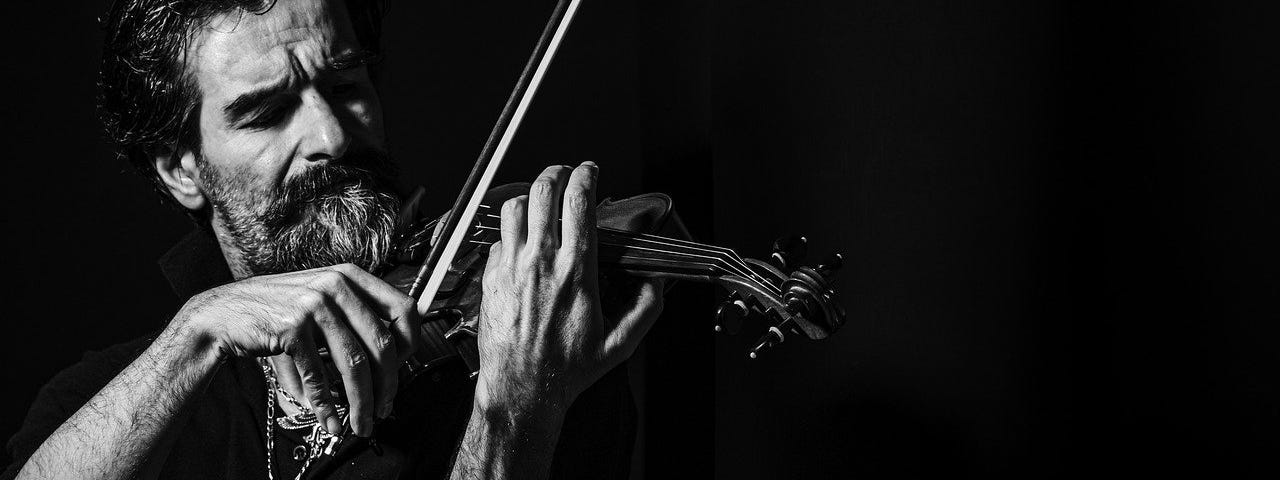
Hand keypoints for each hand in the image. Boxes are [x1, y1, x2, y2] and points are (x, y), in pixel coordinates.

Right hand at [176, 263, 420, 436]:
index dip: (410, 345)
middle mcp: (337, 284)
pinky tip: (330, 420)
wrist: (223, 314)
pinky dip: (326, 405)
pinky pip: (319, 375)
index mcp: (351, 276)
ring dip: (361, 402)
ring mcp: (314, 304)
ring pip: (355, 364)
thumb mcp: (322, 305)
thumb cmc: (277, 313)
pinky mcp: (292, 326)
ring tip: (361, 424)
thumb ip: (355, 325)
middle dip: (388, 386)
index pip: (404, 309)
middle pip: (382, 344)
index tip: (402, 371)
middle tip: (384, 410)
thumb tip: (389, 371)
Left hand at [475, 162, 663, 420]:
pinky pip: (498, 239)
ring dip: (531, 198)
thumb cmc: (566, 369)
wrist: (522, 389)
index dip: (585, 176)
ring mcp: (511, 268)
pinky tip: (523, 242)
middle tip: (565, 174)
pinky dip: (512, 233)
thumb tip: (656, 282)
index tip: (589, 171)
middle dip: (557, 173)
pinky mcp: (491, 278)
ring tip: (542, 203)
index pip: (578, 203)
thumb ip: (646, 308)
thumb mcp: (620, 343)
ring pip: (515, 208)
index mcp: (575, 272)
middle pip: (544, 192)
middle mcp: (540, 263)